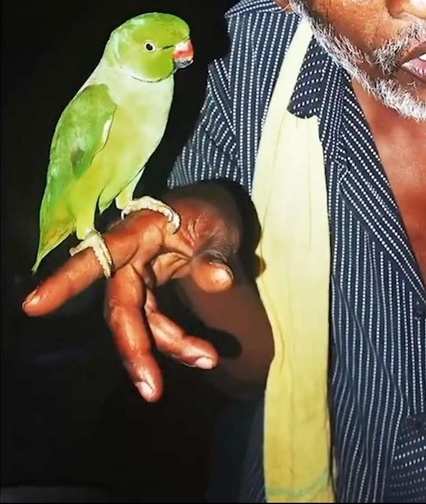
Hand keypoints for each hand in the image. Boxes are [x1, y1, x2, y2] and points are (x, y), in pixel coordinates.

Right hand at [22, 191, 241, 400]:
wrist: (212, 209)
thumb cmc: (209, 211)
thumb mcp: (219, 225)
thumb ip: (215, 252)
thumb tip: (220, 280)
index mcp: (137, 233)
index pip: (98, 256)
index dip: (66, 280)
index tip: (33, 306)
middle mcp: (127, 259)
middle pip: (120, 308)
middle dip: (135, 349)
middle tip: (152, 389)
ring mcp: (135, 278)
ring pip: (139, 322)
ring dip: (168, 347)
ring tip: (207, 361)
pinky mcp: (147, 293)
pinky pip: (154, 323)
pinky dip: (175, 341)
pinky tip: (201, 356)